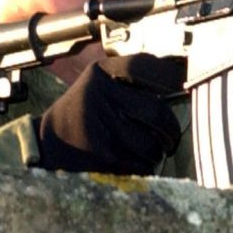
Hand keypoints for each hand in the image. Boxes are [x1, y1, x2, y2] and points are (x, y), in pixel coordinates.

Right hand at [36, 54, 185, 174]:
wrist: (47, 142)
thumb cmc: (83, 110)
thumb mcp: (99, 84)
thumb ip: (131, 79)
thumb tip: (180, 75)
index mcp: (100, 73)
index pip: (142, 66)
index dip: (169, 74)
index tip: (185, 85)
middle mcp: (98, 95)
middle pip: (155, 110)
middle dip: (171, 127)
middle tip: (172, 136)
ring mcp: (99, 126)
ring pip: (151, 141)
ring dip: (159, 151)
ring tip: (155, 151)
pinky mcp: (101, 155)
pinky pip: (140, 163)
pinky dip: (146, 166)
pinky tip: (139, 163)